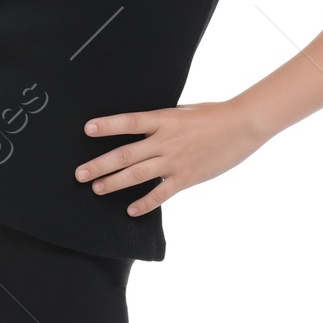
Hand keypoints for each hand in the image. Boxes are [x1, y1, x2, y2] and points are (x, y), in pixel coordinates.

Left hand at [74, 100, 265, 215]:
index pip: (130, 122)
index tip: (86, 130)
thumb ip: (160, 122)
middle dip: (100, 165)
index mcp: (164, 119)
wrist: (242, 125)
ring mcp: (176, 161)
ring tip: (96, 188)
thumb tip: (139, 128)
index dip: (107, 126)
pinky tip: (130, 210)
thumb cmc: (212, 115)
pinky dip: (145, 203)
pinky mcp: (187, 177)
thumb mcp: (182, 111)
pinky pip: (161, 194)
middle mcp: (166, 141)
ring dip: (114, 183)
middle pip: (126, 154)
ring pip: (138, 175)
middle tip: (79, 174)